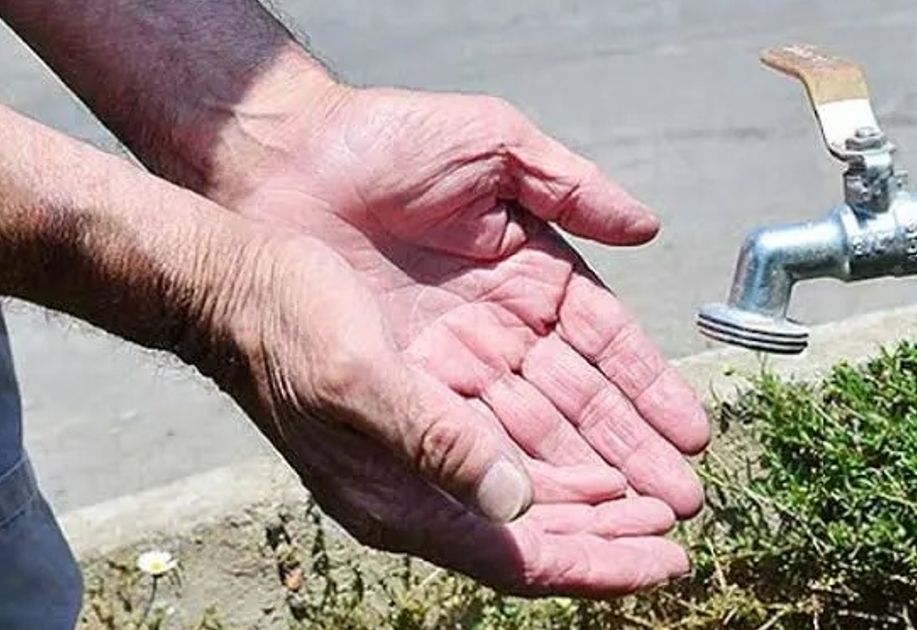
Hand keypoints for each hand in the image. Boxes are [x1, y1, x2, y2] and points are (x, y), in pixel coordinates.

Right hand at [217, 234, 690, 594]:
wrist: (236, 287)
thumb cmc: (285, 328)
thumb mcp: (357, 380)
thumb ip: (436, 442)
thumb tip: (517, 500)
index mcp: (402, 500)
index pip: (521, 557)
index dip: (598, 564)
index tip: (666, 561)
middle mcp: (420, 491)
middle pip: (538, 537)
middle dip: (613, 536)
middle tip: (680, 525)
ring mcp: (425, 458)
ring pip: (533, 500)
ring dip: (599, 499)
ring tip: (658, 495)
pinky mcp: (430, 420)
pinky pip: (514, 457)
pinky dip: (564, 462)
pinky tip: (600, 456)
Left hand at [226, 87, 710, 517]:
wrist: (284, 160)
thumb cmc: (389, 140)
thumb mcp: (495, 145)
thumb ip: (572, 186)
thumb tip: (648, 228)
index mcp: (533, 275)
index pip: (607, 344)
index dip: (650, 390)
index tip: (692, 434)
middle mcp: (501, 329)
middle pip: (580, 404)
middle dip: (632, 455)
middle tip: (682, 502)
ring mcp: (453, 362)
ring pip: (532, 432)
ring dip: (585, 479)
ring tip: (636, 521)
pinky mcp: (402, 386)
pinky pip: (464, 440)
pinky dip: (508, 477)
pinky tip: (551, 512)